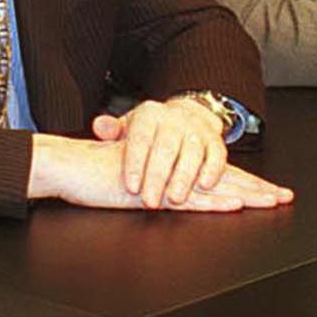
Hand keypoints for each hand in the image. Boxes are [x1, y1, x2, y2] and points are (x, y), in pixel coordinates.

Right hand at [28, 128, 291, 211]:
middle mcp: (172, 168)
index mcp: (171, 164)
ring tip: (271, 200)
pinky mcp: (152, 192)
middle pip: (221, 177)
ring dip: (245, 193)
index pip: (213, 173)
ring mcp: (164, 179)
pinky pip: (189, 199)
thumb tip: (172, 194)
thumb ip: (152, 181)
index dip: (243, 182)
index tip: (268, 192)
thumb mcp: (131, 178)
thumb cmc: (96, 175)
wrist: (70, 167)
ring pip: (212, 186)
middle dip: (255, 188)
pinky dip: (214, 201)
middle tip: (284, 196)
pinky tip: (235, 204)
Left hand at [92, 99, 230, 207]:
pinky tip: (204, 186)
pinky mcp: (215, 141)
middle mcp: (173, 119)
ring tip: (174, 199)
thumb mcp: (128, 127)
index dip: (135, 164)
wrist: (184, 117)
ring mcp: (196, 129)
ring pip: (191, 153)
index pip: (140, 139)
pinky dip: (212, 170)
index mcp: (148, 115)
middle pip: (165, 148)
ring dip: (183, 178)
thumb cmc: (151, 131)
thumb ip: (112, 130)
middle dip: (157, 177)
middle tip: (149, 201)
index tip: (131, 187)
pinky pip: (217, 155)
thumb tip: (100, 127)